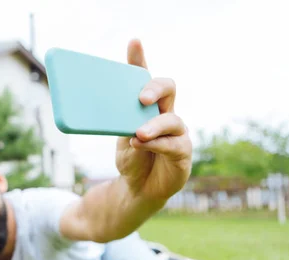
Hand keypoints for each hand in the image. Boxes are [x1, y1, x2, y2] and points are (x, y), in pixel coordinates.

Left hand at [116, 39, 191, 202]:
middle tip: (141, 98)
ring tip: (137, 133)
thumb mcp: (120, 140)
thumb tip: (106, 111)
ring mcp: (177, 133)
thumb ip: (119, 126)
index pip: (145, 78)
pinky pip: (173, 145)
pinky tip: (142, 144)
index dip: (140, 60)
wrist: (138, 189)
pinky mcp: (182, 154)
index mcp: (148, 107)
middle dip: (155, 88)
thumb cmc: (132, 158)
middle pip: (168, 89)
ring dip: (154, 126)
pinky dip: (156, 144)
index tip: (133, 42)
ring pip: (172, 120)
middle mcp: (166, 114)